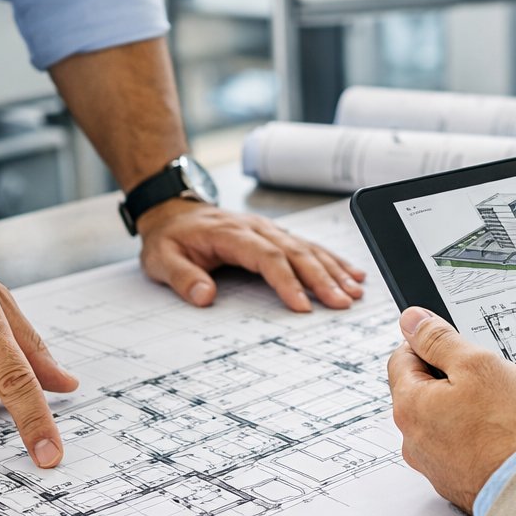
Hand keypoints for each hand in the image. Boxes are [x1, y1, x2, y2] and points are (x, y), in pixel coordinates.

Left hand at [136, 199, 366, 311]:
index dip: (287, 281)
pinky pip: (308, 246)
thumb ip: (183, 278)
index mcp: (231, 234)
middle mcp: (256, 229)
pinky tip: (352, 273)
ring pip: (307, 248)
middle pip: (295, 252)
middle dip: (322, 278)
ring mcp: (269, 230)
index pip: (266, 257)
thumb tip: (204, 296)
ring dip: (333, 269)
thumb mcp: (161, 259)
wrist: (173, 211)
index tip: (303, 305)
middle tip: (342, 302)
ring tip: (354, 291)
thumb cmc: (170, 238)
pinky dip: (332, 260)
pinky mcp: (275, 236)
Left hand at [388, 308, 515, 512]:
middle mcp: (416, 440)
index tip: (455, 341)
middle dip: (465, 378)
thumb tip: (411, 321)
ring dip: (488, 407)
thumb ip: (438, 339)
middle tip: (497, 374)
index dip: (429, 343)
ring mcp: (438, 464)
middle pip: (431, 391)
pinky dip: (498, 435)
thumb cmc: (510, 428)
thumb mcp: (476, 364)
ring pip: (458, 419)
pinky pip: (476, 446)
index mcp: (411, 406)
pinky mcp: (462, 481)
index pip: (403, 358)